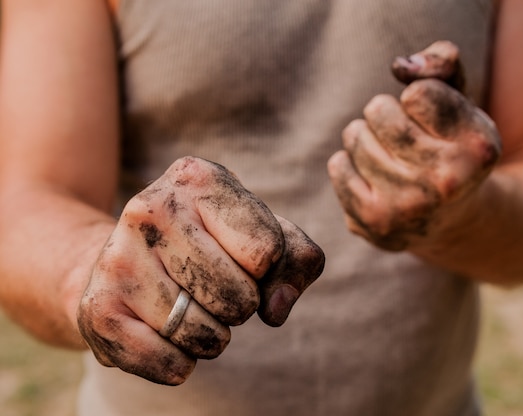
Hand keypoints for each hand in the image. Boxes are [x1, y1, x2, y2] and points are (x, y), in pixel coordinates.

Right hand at [77, 157, 323, 384]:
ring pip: (208, 336)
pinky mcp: (98, 310)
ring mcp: (118, 259)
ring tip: (191, 308)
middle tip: (216, 290)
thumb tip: (276, 309)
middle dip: (242, 305)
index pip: (267, 250)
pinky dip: (183, 363)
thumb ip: (297, 261)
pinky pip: (172, 366)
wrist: (120, 259)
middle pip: (240, 298)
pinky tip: (167, 334)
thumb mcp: (261, 232)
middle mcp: (151, 210)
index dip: (267, 269)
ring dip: (214, 336)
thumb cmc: (209, 243)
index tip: (243, 259)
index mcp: (198, 178)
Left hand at [327, 41, 501, 251]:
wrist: (449, 220)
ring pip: (354, 135)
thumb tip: (401, 66)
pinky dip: (350, 164)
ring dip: (366, 138)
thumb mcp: (461, 100)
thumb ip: (441, 62)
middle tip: (404, 139)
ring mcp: (408, 206)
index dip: (418, 99)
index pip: (417, 92)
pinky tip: (374, 179)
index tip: (431, 122)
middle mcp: (447, 182)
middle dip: (386, 114)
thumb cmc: (450, 147)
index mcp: (478, 147)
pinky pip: (338, 165)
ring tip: (390, 158)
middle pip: (379, 109)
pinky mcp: (373, 221)